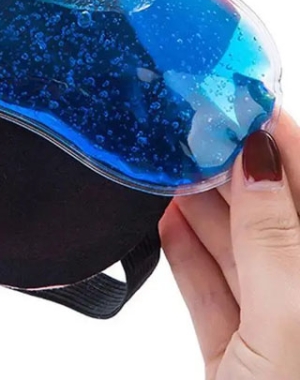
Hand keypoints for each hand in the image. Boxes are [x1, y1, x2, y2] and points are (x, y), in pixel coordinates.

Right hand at [161, 113, 299, 378]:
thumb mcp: (287, 322)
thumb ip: (272, 237)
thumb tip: (257, 160)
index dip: (282, 142)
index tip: (242, 101)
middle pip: (270, 216)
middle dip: (233, 170)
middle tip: (192, 128)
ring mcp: (270, 329)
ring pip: (237, 250)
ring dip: (202, 208)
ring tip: (171, 165)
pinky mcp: (233, 352)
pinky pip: (209, 289)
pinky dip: (185, 253)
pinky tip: (166, 220)